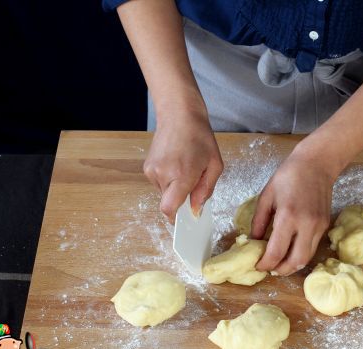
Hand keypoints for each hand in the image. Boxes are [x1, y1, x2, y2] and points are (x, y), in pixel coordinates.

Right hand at [143, 106, 223, 222]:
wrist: (179, 116)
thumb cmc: (200, 138)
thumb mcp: (215, 165)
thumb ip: (206, 190)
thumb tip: (196, 210)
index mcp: (181, 175)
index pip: (169, 209)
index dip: (177, 218)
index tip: (186, 217)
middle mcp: (162, 174)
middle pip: (168, 203)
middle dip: (181, 200)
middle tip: (193, 184)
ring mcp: (152, 171)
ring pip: (164, 194)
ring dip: (175, 189)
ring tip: (185, 169)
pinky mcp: (147, 168)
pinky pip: (159, 184)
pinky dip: (169, 181)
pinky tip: (176, 165)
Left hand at [252, 149, 336, 275]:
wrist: (317, 163)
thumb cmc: (288, 175)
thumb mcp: (266, 196)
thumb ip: (259, 222)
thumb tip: (253, 242)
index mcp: (288, 216)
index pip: (276, 252)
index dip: (265, 264)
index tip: (257, 265)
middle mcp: (306, 225)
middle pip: (296, 262)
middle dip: (281, 270)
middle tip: (269, 269)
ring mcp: (319, 226)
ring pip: (307, 258)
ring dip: (292, 265)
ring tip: (279, 262)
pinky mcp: (325, 225)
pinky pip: (312, 247)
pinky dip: (300, 253)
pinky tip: (290, 249)